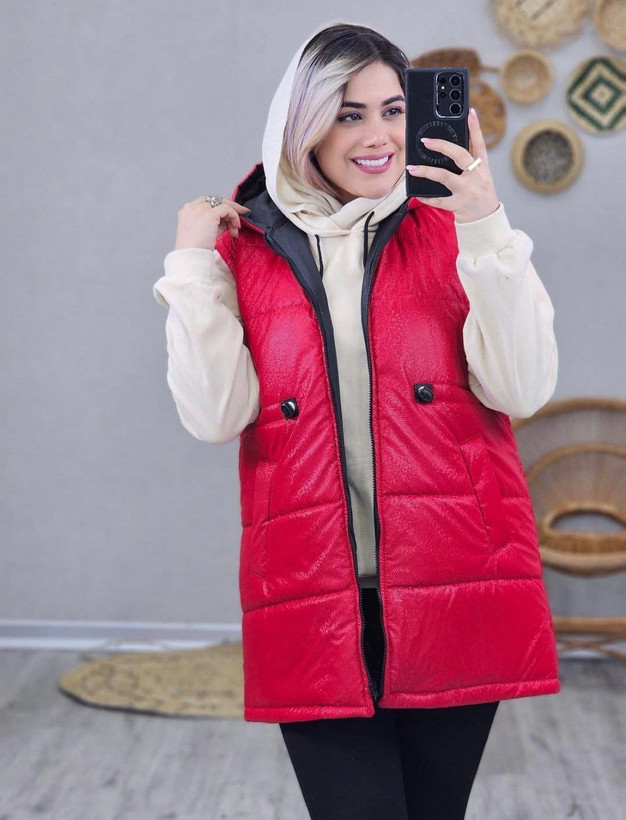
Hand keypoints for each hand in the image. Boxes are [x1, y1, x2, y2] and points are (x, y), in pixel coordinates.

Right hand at [174, 196, 250, 250]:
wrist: (191, 256)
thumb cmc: (196, 249)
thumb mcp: (206, 232)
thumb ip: (216, 223)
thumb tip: (229, 221)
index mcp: (187, 211)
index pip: (207, 203)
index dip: (221, 209)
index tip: (230, 216)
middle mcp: (192, 207)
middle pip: (215, 200)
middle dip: (230, 208)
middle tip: (242, 214)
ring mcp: (200, 209)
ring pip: (222, 203)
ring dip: (233, 215)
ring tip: (236, 228)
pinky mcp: (209, 214)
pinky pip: (227, 209)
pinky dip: (234, 216)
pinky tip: (235, 227)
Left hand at [406, 108, 499, 223]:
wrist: (485, 220)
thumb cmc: (480, 194)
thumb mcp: (481, 176)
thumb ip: (470, 163)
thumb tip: (448, 147)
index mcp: (483, 167)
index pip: (480, 144)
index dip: (475, 128)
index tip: (469, 113)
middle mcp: (476, 177)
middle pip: (460, 155)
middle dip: (442, 146)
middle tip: (426, 141)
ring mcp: (467, 191)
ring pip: (444, 176)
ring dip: (426, 171)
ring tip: (411, 168)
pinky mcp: (458, 205)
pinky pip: (437, 199)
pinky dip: (425, 196)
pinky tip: (415, 193)